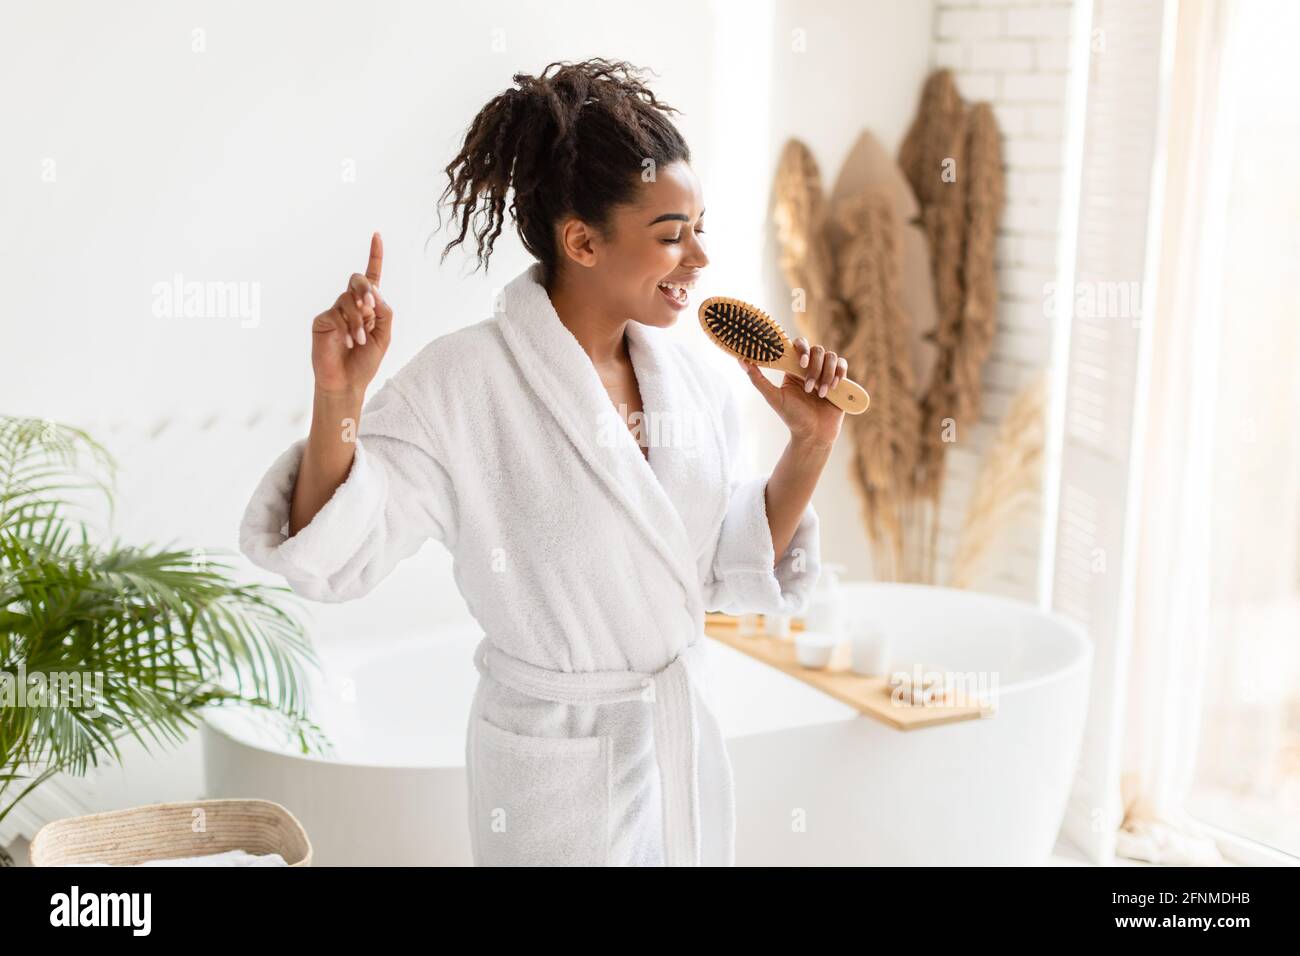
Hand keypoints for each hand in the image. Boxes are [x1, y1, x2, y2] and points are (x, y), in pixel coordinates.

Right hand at [311, 232, 392, 395]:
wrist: (347, 383)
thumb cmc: (365, 362)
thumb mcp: (384, 337)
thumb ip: (385, 313)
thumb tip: (376, 292)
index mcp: (369, 307)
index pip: (372, 277)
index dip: (374, 256)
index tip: (376, 235)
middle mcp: (351, 305)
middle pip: (358, 280)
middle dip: (366, 289)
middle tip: (372, 306)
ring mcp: (335, 312)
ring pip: (348, 299)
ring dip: (359, 320)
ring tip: (360, 341)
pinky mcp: (323, 320)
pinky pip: (337, 314)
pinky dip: (347, 328)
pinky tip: (349, 343)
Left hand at [738, 336, 846, 447]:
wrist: (814, 435)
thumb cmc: (792, 417)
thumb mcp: (773, 397)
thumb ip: (757, 378)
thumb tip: (741, 360)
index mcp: (794, 368)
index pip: (799, 345)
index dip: (801, 348)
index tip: (801, 363)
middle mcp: (810, 367)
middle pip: (817, 350)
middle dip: (814, 368)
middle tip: (809, 387)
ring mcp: (826, 372)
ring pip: (831, 356)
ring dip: (826, 374)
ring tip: (821, 394)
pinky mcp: (840, 380)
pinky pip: (843, 365)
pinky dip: (839, 373)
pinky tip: (833, 387)